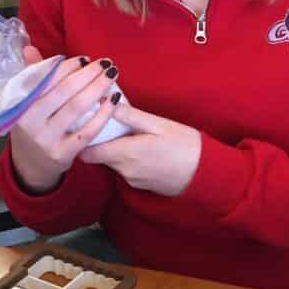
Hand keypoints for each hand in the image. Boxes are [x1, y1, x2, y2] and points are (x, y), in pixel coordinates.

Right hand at [9, 53, 120, 193]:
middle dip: (88, 74)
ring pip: (76, 108)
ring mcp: (46, 139)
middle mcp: (29, 121)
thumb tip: (30, 47)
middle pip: (64, 90)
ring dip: (98, 88)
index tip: (85, 59)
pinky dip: (103, 114)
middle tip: (106, 63)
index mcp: (19, 103)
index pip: (46, 78)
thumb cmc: (33, 125)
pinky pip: (88, 131)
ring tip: (112, 76)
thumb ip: (31, 75)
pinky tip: (114, 101)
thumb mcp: (26, 102)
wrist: (32, 165)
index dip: (68, 66)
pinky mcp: (63, 154)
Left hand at [80, 103, 201, 196]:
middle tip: (111, 122)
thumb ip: (131, 116)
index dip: (84, 137)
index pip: (87, 151)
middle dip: (101, 139)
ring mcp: (132, 180)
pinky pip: (125, 169)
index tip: (87, 123)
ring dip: (116, 148)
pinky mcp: (140, 186)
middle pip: (98, 155)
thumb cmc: (186, 146)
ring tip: (132, 133)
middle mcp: (124, 170)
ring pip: (113, 162)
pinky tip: (143, 148)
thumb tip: (109, 102)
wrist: (205, 175)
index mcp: (126, 153)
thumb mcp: (160, 125)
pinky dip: (127, 158)